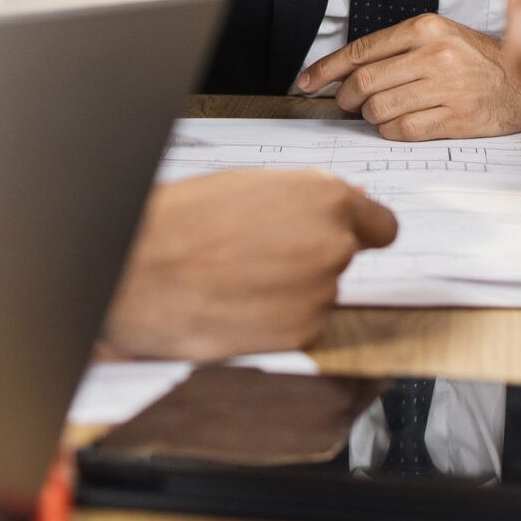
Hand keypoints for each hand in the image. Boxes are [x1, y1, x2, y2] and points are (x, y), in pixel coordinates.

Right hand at [101, 170, 396, 361]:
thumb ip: (305, 198)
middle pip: (341, 259)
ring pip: (317, 295)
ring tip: (235, 279)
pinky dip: (273, 322)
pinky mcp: (299, 335)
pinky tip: (234, 305)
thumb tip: (342, 204)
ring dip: (288, 292)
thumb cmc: (183, 220)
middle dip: (309, 260)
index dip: (358, 232)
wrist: (139, 270)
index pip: (381, 225)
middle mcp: (333, 246)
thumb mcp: (249, 185)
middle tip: (258, 256)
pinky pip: (297, 327)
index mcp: (326, 199)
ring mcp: (319, 294)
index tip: (344, 238)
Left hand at [296, 15, 520, 139]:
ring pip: (378, 108)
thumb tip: (345, 71)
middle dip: (345, 97)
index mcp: (426, 28)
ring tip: (378, 112)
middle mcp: (435, 55)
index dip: (326, 69)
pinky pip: (401, 130)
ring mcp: (447, 88)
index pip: (360, 50)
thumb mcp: (441, 36)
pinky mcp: (455, 118)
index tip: (306, 81)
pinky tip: (396, 124)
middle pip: (364, 82)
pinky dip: (388, 131)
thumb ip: (397, 48)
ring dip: (368, 116)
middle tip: (346, 103)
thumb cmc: (478, 61)